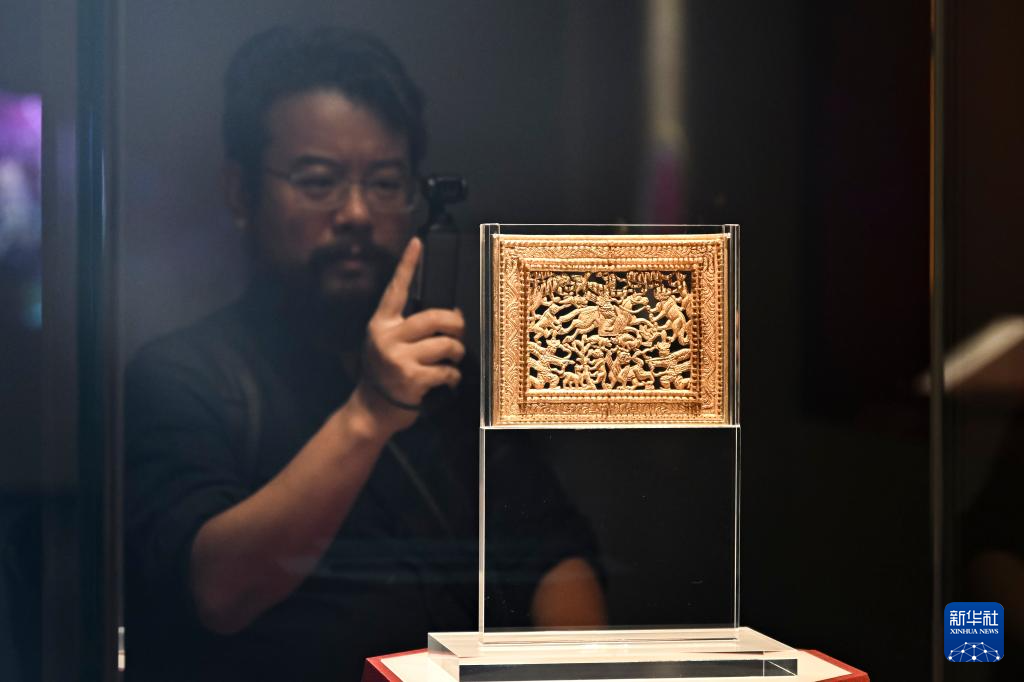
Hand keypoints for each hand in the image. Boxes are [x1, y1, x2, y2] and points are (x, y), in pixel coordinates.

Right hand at [357, 237, 464, 431]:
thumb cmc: (385, 373)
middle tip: (459, 332)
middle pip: (435, 318)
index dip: (408, 265)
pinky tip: (446, 380)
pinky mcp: (412, 378)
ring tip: (451, 360)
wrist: (372, 410)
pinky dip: (452, 376)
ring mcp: (398, 358)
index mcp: (381, 324)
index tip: (417, 242)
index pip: (396, 289)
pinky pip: (447, 370)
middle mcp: (387, 337)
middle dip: (456, 325)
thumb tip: (450, 314)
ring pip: (446, 345)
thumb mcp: (386, 344)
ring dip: (456, 354)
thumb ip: (408, 327)